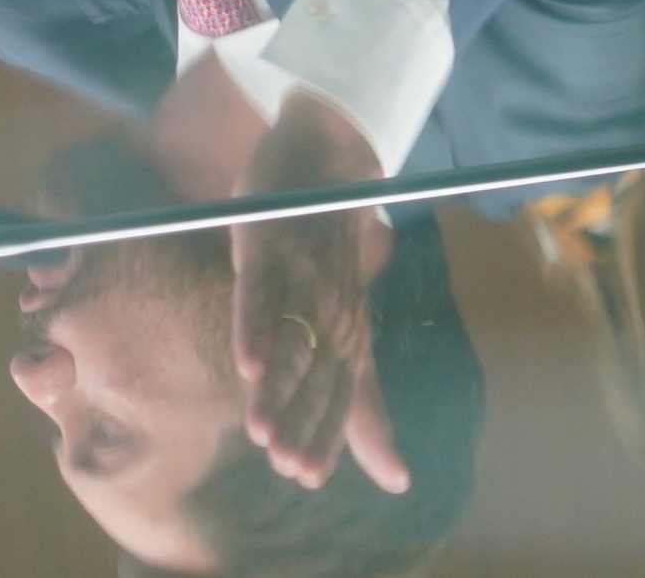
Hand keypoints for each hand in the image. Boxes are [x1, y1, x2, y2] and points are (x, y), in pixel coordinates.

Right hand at [228, 90, 409, 494]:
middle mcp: (332, 311)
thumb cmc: (329, 258)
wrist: (325, 162)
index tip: (308, 476)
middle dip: (302, 422)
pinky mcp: (268, 248)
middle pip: (316, 376)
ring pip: (289, 343)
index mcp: (350, 333)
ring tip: (261, 432)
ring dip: (276, 388)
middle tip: (287, 466)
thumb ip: (364, 406)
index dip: (327, 436)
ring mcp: (300, 279)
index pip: (340, 396)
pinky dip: (254, 329)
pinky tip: (246, 362)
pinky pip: (259, 295)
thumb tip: (398, 481)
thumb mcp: (346, 332)